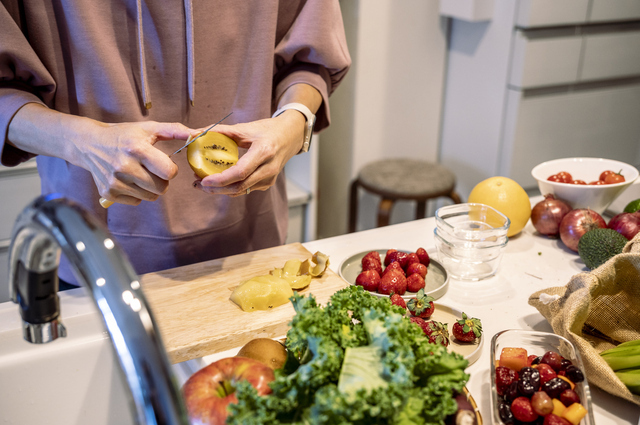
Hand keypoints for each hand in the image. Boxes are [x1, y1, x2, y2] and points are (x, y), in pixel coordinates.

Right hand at [7, 104, 196, 205]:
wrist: (89, 143)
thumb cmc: (124, 135)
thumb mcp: (148, 128)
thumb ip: (173, 130)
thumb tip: (196, 133)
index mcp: (137, 149)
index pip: (169, 172)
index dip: (170, 169)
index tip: (162, 163)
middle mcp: (124, 166)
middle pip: (161, 188)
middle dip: (162, 181)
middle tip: (152, 170)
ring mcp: (115, 182)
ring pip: (150, 197)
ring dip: (150, 188)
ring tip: (140, 174)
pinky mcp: (108, 193)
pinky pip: (136, 201)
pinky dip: (137, 193)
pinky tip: (128, 180)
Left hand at [195, 110, 304, 195]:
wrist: (290, 136)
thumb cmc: (267, 130)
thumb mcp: (245, 128)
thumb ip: (219, 131)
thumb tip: (194, 133)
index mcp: (264, 152)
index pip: (240, 172)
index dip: (220, 180)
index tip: (203, 180)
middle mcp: (269, 168)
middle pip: (239, 186)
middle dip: (216, 189)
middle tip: (198, 184)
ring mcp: (270, 178)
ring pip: (241, 191)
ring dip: (221, 190)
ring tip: (203, 184)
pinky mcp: (268, 183)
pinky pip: (246, 189)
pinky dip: (230, 188)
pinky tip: (219, 182)